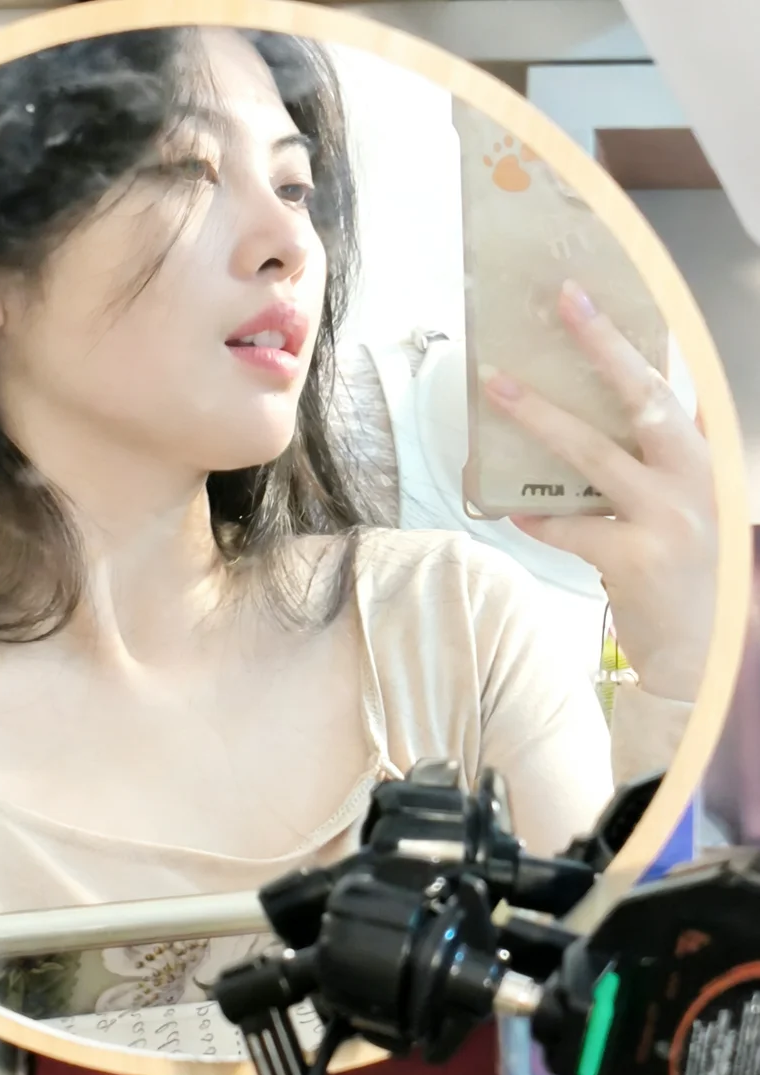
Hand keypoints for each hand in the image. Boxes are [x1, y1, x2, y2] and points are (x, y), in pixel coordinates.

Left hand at [482, 280, 716, 702]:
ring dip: (541, 419)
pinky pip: (571, 527)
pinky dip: (538, 517)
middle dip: (604, 345)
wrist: (707, 648)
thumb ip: (671, 454)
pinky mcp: (636, 559)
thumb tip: (644, 399)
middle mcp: (699, 479)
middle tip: (566, 302)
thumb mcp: (697, 501)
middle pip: (646, 398)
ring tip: (497, 388)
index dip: (641, 338)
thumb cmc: (694, 569)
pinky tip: (509, 507)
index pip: (678, 385)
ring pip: (596, 455)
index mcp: (709, 458)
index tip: (602, 294)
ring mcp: (670, 518)